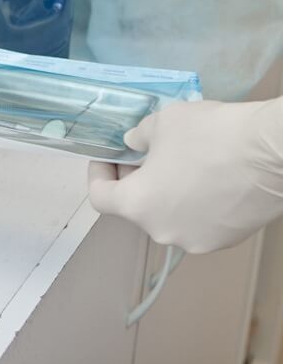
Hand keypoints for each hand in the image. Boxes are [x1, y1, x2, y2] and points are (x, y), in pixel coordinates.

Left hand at [89, 98, 282, 253]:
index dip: (99, 173)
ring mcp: (197, 240)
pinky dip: (195, 202)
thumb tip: (133, 143)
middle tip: (146, 153)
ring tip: (182, 164)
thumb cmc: (209, 135)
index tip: (109, 156)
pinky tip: (210, 177)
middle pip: (137, 207)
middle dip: (136, 180)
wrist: (273, 152)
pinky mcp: (228, 239)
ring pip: (170, 215)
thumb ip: (138, 137)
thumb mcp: (161, 123)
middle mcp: (163, 232)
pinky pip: (199, 220)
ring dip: (167, 192)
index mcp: (138, 206)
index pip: (101, 197)